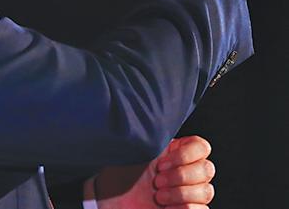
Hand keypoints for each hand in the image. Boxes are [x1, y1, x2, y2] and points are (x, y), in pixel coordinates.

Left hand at [94, 135, 214, 208]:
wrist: (111, 200)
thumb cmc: (120, 173)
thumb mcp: (136, 149)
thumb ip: (156, 137)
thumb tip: (165, 120)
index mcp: (176, 151)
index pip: (202, 147)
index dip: (186, 156)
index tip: (161, 163)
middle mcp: (186, 169)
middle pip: (207, 169)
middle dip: (180, 177)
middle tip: (157, 181)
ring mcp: (188, 192)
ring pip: (206, 191)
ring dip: (180, 194)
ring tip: (158, 197)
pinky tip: (167, 208)